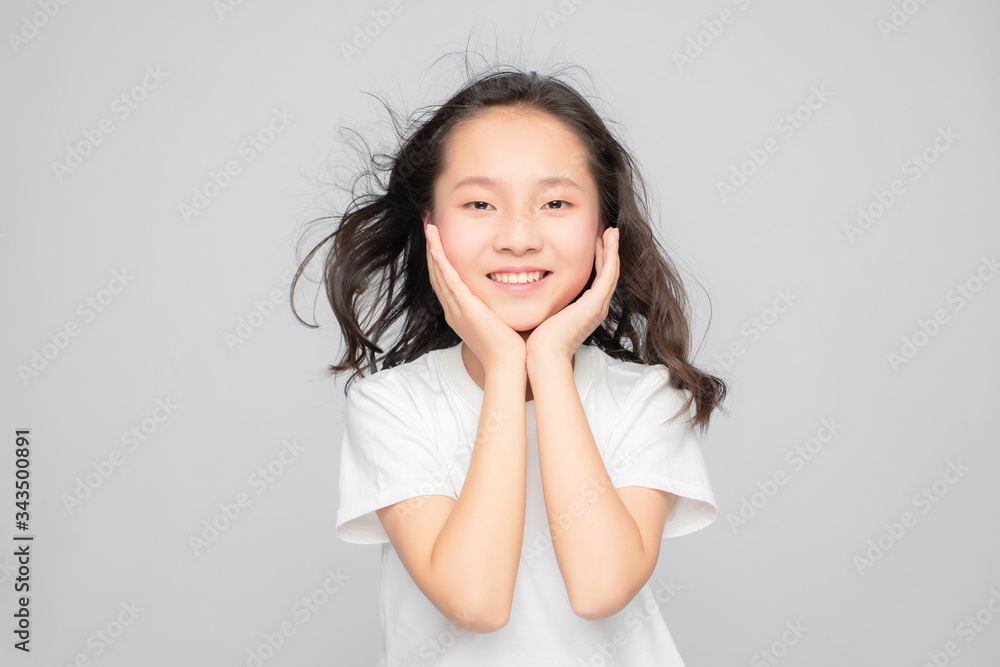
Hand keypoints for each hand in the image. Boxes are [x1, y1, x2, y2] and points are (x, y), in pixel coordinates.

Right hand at [424, 222, 526, 370]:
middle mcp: (453, 310)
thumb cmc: (508, 346)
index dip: (438, 258)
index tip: (437, 239)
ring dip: (433, 249)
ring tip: (429, 228)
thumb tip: (507, 290)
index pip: (444, 280)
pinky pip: (450, 283)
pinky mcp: (466, 310)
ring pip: (439, 274)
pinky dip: (442, 265)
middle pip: (436, 273)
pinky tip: (437, 249)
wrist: (508, 365)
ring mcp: (457, 310)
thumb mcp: (497, 320)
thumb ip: (494, 306)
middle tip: (428, 225)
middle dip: (431, 248)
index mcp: (459, 312)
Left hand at [526, 226, 619, 363]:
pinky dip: (609, 257)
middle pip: (609, 273)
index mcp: (586, 310)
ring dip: (612, 249)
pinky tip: (607, 242)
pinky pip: (608, 275)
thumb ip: (548, 300)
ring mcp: (597, 306)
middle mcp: (596, 308)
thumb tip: (534, 287)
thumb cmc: (540, 340)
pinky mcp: (595, 304)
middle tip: (610, 231)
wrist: (543, 355)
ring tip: (612, 231)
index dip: (599, 259)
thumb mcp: (547, 313)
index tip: (596, 241)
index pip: (598, 279)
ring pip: (611, 271)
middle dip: (609, 251)